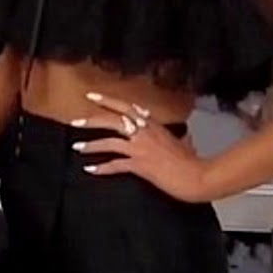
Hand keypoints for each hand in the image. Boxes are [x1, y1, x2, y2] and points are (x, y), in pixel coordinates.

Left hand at [71, 92, 212, 202]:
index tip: (91, 95)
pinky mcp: (140, 165)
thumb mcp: (184, 143)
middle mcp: (145, 133)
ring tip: (77, 147)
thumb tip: (185, 137)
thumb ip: (178, 137)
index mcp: (153, 125)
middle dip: (92, 120)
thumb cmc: (193, 161)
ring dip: (91, 145)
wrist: (198, 177)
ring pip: (110, 142)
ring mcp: (141, 148)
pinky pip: (116, 165)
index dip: (108, 101)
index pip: (127, 108)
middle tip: (75, 121)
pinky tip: (91, 169)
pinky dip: (102, 167)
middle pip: (113, 121)